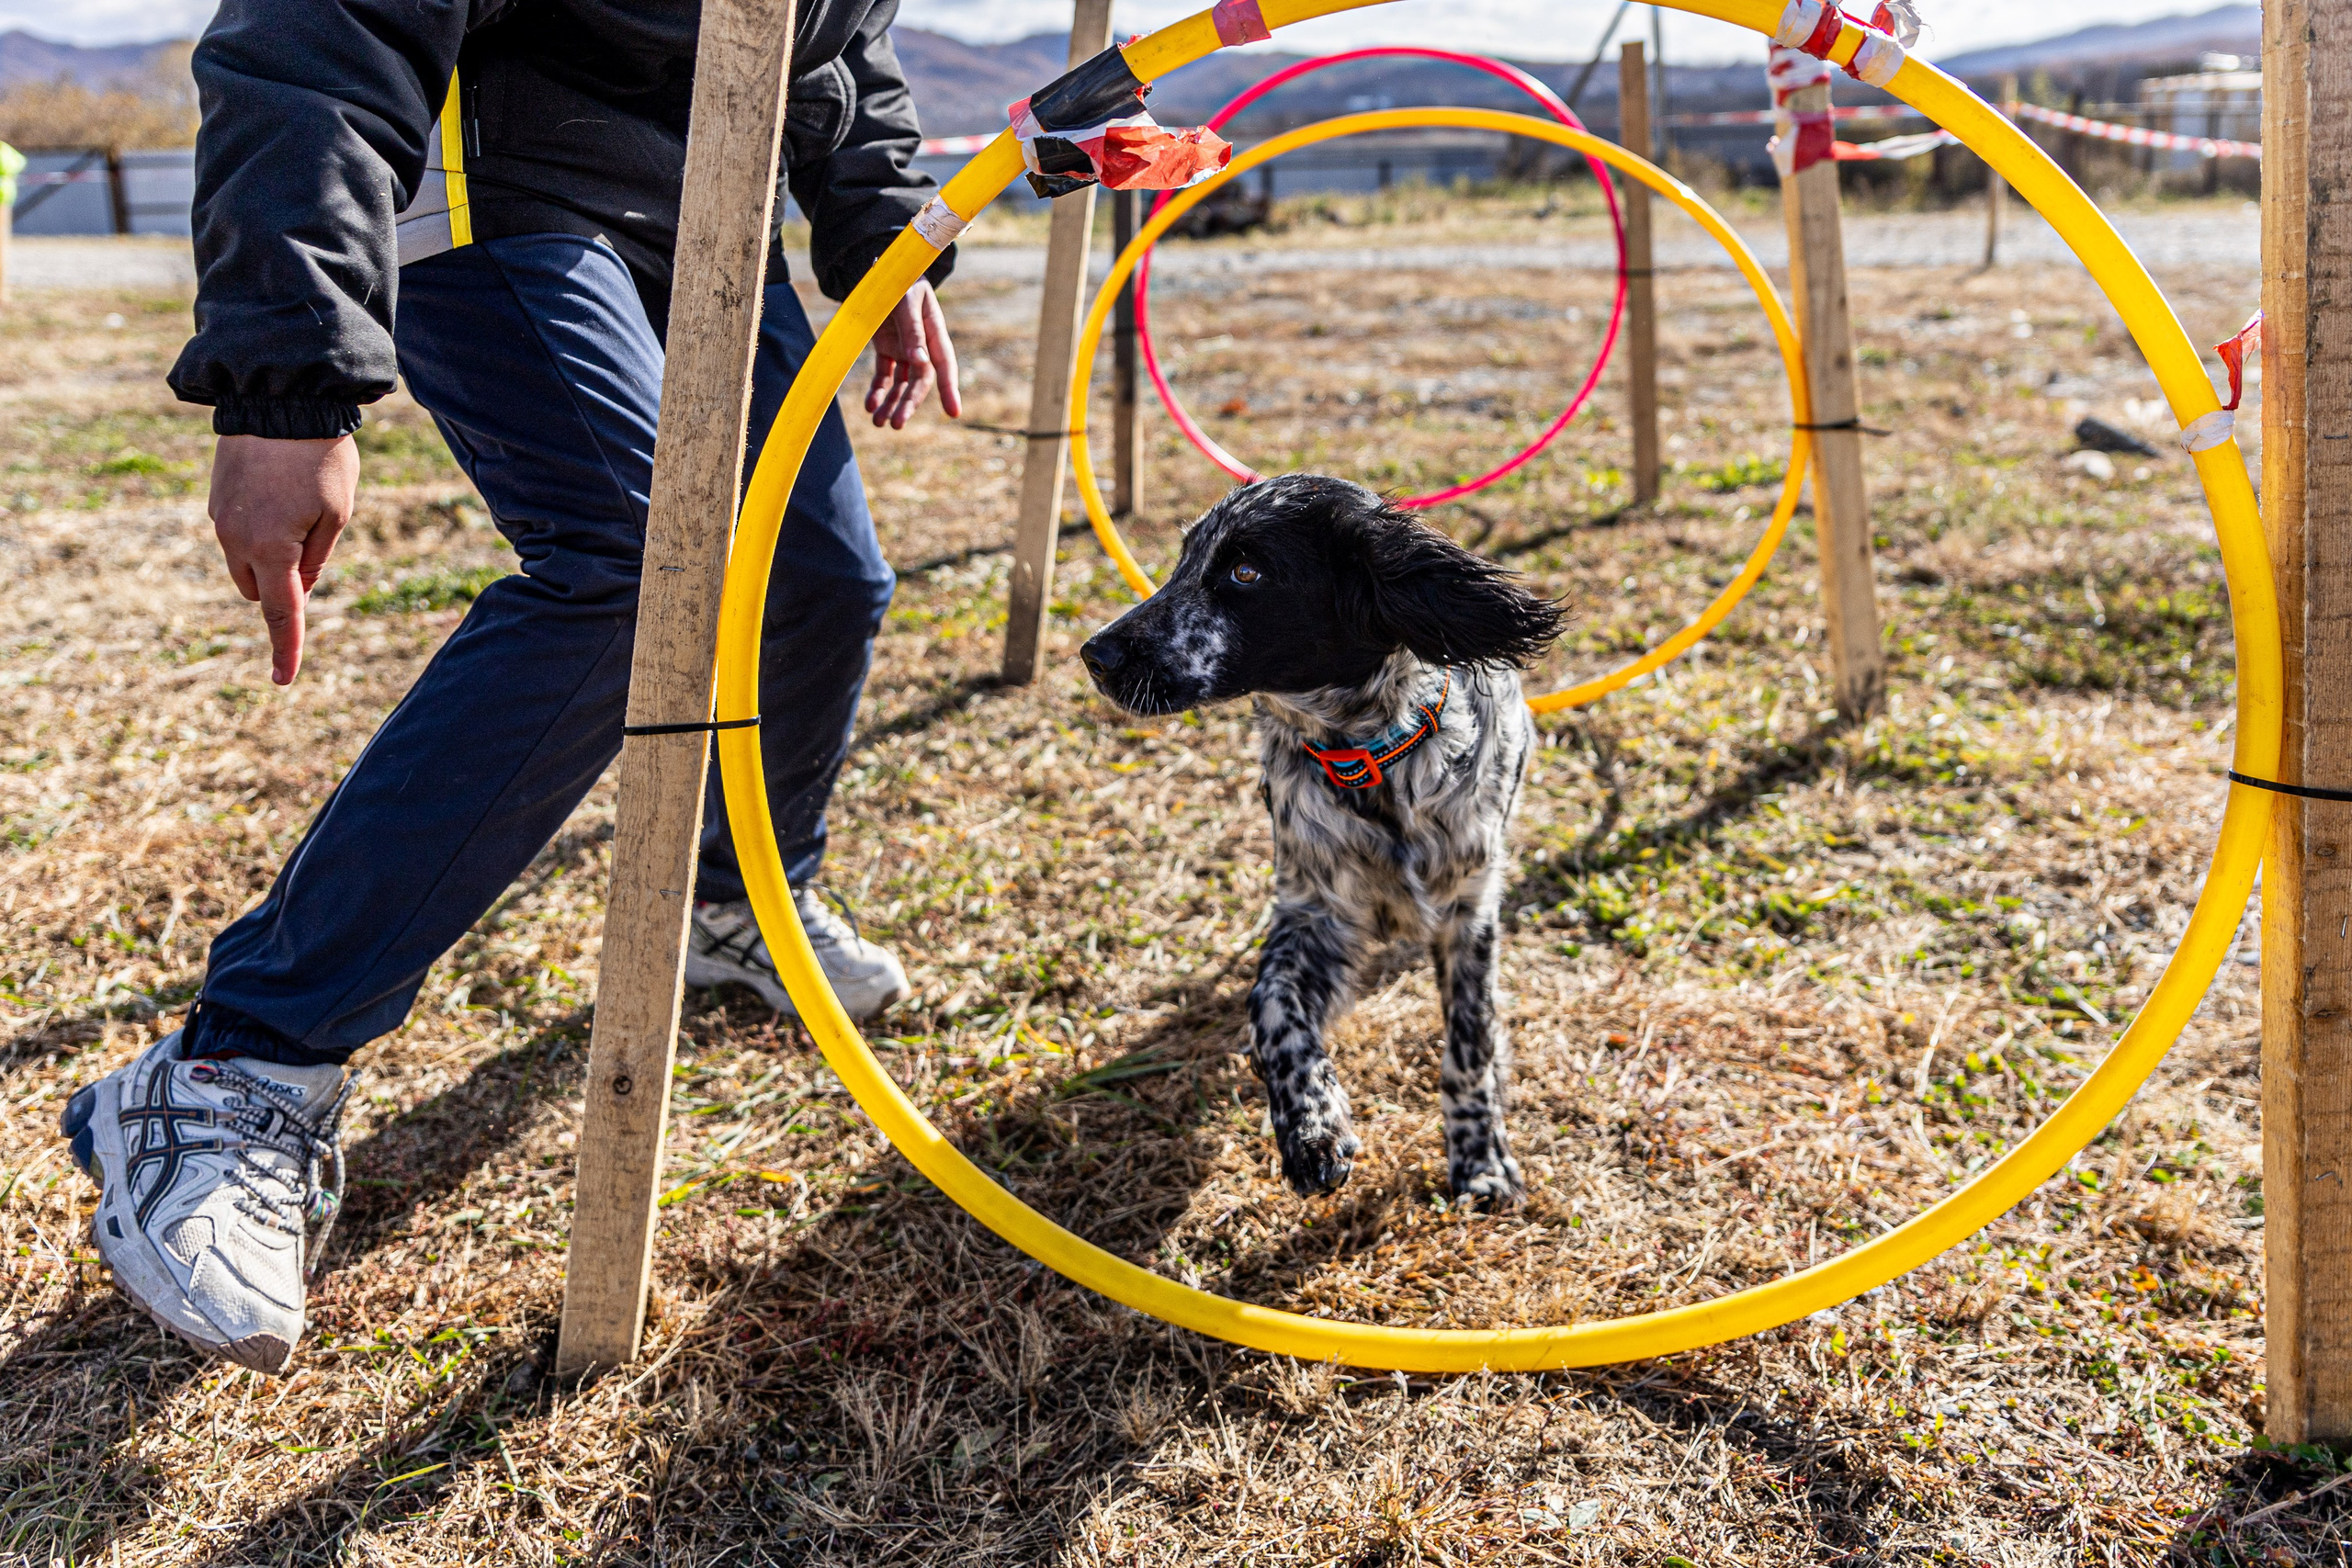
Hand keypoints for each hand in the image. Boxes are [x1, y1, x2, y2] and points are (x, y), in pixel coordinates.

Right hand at [208, 433, 359, 685]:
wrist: (279, 399)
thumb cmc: (320, 458)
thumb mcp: (337, 513)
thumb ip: (317, 558)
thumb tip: (298, 587)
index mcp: (271, 550)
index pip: (279, 612)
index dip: (285, 647)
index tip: (282, 680)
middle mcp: (236, 540)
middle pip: (258, 589)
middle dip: (281, 586)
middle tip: (314, 541)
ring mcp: (220, 518)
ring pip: (244, 563)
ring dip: (268, 558)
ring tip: (299, 508)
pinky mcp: (215, 498)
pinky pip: (236, 532)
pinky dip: (257, 532)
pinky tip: (278, 493)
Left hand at [864, 279, 960, 429]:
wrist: (878, 269)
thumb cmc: (897, 280)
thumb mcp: (905, 300)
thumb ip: (912, 330)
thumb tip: (919, 362)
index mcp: (935, 332)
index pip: (944, 365)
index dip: (949, 389)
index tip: (954, 413)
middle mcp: (923, 346)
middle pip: (919, 381)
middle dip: (909, 404)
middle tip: (896, 424)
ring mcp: (905, 349)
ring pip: (901, 384)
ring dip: (891, 403)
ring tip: (879, 423)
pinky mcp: (887, 349)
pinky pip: (884, 375)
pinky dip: (877, 391)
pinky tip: (870, 406)